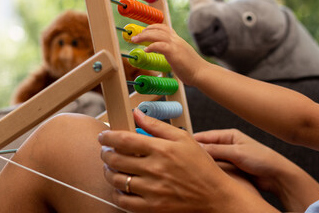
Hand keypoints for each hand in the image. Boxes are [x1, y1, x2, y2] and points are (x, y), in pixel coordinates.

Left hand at [98, 110, 277, 212]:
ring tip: (111, 167)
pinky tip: (121, 186)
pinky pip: (124, 201)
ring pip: (116, 180)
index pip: (125, 140)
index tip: (103, 135)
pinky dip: (117, 192)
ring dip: (108, 171)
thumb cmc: (201, 166)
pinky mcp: (152, 208)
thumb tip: (137, 113)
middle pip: (116, 159)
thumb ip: (157, 125)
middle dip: (105, 153)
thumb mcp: (183, 139)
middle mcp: (154, 170)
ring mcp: (152, 191)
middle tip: (106, 150)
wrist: (215, 196)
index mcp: (162, 150)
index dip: (108, 136)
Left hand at [131, 24, 208, 85]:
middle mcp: (176, 40)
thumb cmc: (192, 68)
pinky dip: (151, 46)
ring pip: (157, 34)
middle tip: (135, 37)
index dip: (152, 27)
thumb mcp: (180, 57)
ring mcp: (176, 45)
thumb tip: (166, 56)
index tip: (144, 31)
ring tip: (135, 40)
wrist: (201, 73)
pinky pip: (160, 46)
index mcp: (178, 40)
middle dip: (144, 31)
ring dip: (144, 36)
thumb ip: (173, 54)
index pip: (164, 28)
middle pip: (158, 29)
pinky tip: (146, 50)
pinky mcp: (174, 52)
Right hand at [194, 129, 318, 210]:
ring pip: (210, 159)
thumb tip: (198, 148)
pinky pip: (216, 168)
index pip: (206, 135)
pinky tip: (205, 174)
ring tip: (193, 167)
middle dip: (197, 152)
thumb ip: (216, 150)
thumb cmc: (263, 159)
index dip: (194, 140)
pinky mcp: (231, 168)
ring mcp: (229, 157)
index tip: (182, 145)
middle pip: (207, 148)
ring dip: (204, 163)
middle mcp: (228, 145)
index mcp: (230, 135)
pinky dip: (211, 170)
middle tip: (185, 158)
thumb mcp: (236, 152)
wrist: (277, 176)